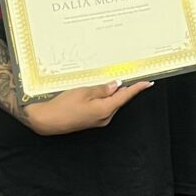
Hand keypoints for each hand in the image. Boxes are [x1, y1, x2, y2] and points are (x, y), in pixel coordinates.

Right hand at [25, 79, 153, 134]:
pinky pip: (104, 107)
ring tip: (109, 80)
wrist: (47, 120)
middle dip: (123, 88)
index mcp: (105, 109)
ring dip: (112, 93)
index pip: (125, 96)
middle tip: (128, 74)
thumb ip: (102, 89)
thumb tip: (117, 85)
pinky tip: (99, 90)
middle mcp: (105, 117)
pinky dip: (105, 98)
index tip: (148, 83)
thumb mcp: (84, 92)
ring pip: (111, 103)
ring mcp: (99, 120)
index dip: (137, 89)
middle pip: (119, 100)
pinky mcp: (92, 120)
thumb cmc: (63, 106)